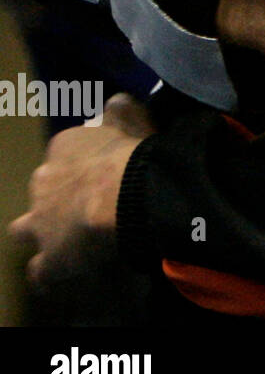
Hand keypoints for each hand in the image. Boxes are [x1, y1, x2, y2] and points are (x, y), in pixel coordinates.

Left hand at [9, 95, 153, 285]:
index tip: (101, 171)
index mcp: (62, 149)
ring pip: (24, 230)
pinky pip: (41, 271)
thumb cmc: (130, 153)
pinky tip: (62, 274)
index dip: (82, 165)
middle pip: (41, 190)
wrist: (123, 193)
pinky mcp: (49, 257)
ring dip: (40, 233)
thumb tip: (117, 100)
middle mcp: (42, 182)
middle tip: (88, 204)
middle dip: (57, 197)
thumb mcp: (132, 121)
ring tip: (66, 239)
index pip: (64, 155)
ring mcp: (40, 222)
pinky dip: (49, 273)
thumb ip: (122, 111)